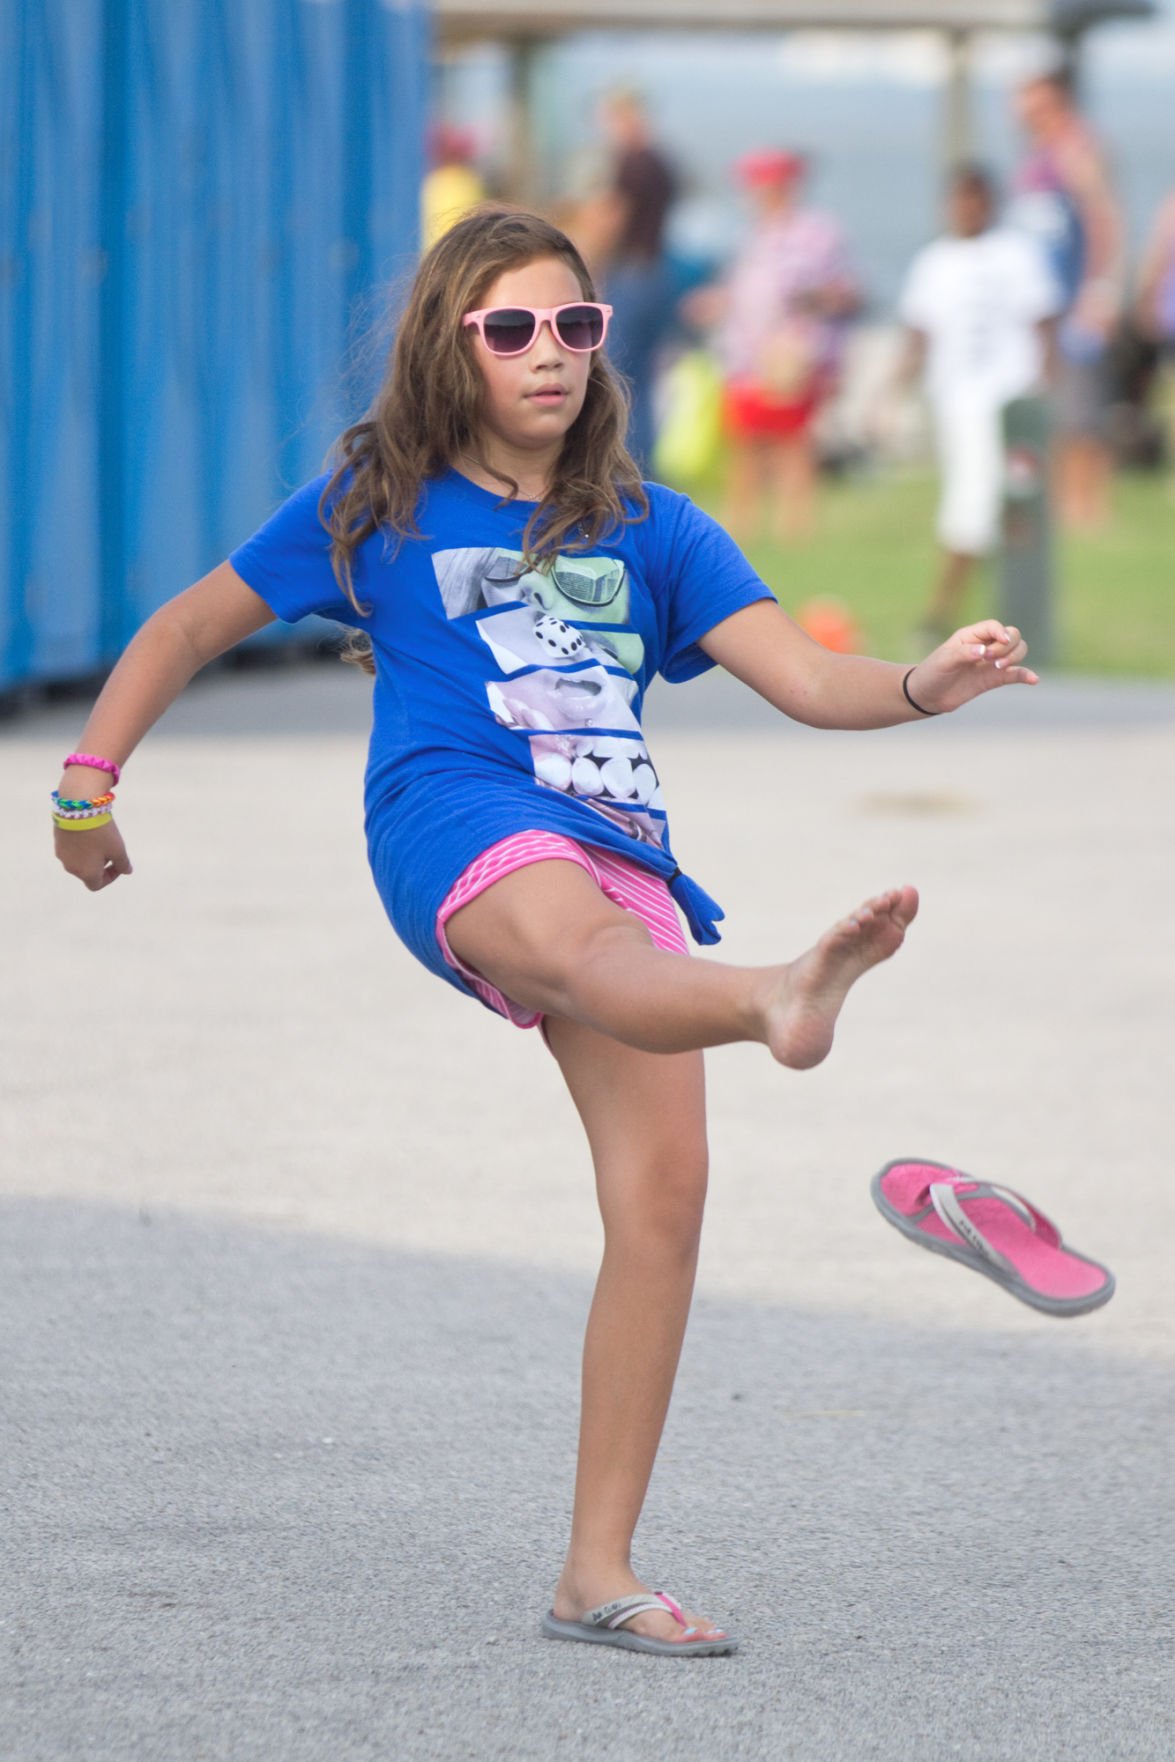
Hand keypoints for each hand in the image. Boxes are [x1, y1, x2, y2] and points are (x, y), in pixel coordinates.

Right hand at [54, 818, 132, 890]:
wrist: (79, 808)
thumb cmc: (101, 832)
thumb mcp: (118, 849)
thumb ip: (123, 863)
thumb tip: (127, 871)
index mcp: (86, 873)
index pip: (96, 885)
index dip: (109, 877)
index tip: (117, 864)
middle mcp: (71, 868)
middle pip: (87, 873)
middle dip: (100, 864)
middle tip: (109, 848)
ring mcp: (62, 855)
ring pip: (78, 861)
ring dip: (89, 855)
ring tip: (99, 839)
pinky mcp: (57, 841)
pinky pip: (71, 849)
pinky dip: (81, 846)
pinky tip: (89, 832)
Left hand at [905, 621, 1038, 714]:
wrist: (928, 695)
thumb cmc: (932, 673)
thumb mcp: (944, 661)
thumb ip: (963, 654)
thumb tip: (984, 651)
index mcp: (971, 635)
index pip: (995, 626)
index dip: (1001, 633)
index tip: (999, 645)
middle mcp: (985, 645)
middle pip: (1012, 636)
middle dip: (1008, 646)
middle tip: (991, 660)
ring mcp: (991, 662)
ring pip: (1018, 651)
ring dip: (1015, 657)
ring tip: (999, 668)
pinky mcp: (994, 679)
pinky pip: (1015, 674)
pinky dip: (1026, 675)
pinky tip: (1033, 680)